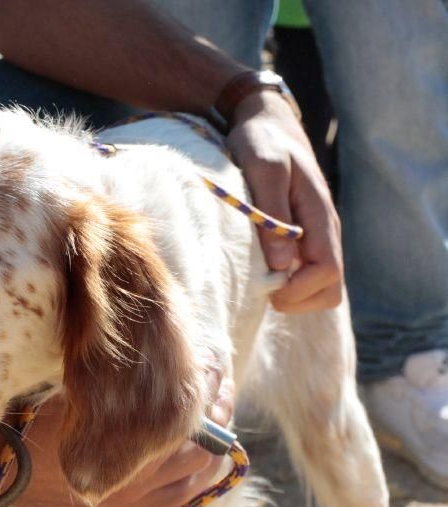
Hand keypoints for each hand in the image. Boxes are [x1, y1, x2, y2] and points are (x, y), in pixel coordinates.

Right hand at [0, 367, 233, 506]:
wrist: (5, 469)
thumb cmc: (37, 420)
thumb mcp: (80, 390)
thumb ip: (121, 380)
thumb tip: (162, 355)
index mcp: (129, 444)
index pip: (192, 415)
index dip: (207, 386)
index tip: (210, 362)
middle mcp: (141, 479)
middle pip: (206, 446)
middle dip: (217, 411)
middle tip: (218, 385)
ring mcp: (139, 502)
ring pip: (200, 476)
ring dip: (214, 444)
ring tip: (215, 416)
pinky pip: (182, 500)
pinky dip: (198, 476)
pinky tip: (201, 455)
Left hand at [226, 90, 342, 312]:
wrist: (266, 123)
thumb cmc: (261, 142)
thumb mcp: (262, 168)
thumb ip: (272, 212)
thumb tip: (281, 264)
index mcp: (320, 216)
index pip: (327, 272)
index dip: (299, 290)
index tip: (267, 286)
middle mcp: (324, 229)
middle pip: (329, 289)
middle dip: (298, 299)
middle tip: (262, 289)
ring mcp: (316, 234)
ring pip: (320, 285)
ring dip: (293, 293)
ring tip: (260, 279)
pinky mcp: (304, 236)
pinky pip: (306, 273)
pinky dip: (287, 282)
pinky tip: (261, 269)